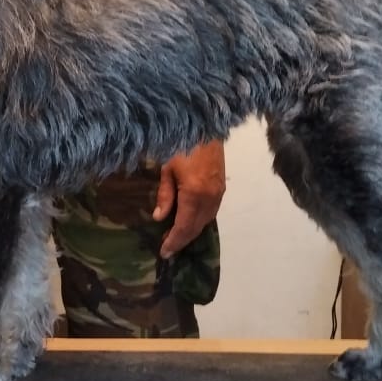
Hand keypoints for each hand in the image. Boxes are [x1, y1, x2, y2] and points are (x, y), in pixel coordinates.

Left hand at [153, 140, 226, 257]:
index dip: (174, 241)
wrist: (206, 127)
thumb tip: (160, 218)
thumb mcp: (167, 169)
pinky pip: (211, 212)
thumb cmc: (181, 144)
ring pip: (206, 221)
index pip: (184, 227)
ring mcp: (218, 193)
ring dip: (191, 232)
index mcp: (194, 195)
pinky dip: (200, 221)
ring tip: (177, 237)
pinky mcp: (222, 188)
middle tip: (168, 249)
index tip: (164, 252)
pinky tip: (190, 221)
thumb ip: (165, 195)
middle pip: (196, 227)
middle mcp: (209, 198)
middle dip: (182, 240)